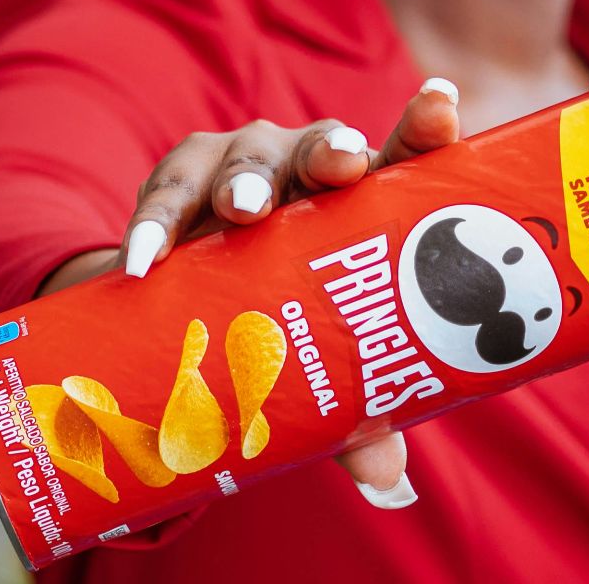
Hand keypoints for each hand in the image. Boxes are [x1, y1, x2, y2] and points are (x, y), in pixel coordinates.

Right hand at [35, 76, 462, 509]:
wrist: (193, 304)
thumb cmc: (291, 320)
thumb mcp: (327, 366)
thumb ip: (359, 415)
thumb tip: (389, 483)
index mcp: (366, 199)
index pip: (405, 157)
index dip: (425, 130)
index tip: (443, 104)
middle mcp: (309, 168)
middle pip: (325, 148)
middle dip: (331, 152)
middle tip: (339, 167)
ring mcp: (241, 167)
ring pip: (245, 161)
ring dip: (243, 184)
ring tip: (239, 213)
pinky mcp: (178, 181)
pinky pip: (165, 195)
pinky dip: (154, 225)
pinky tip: (146, 258)